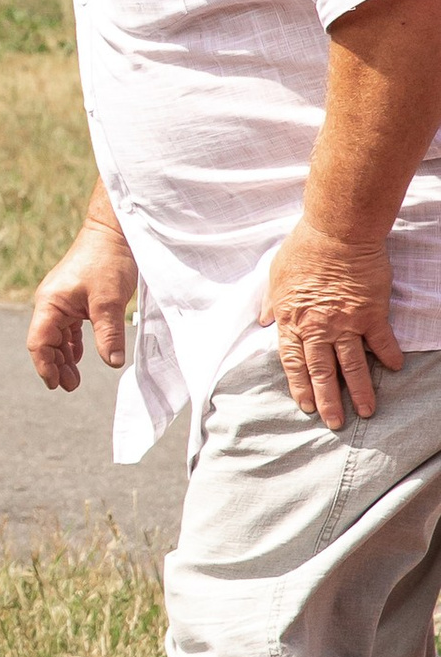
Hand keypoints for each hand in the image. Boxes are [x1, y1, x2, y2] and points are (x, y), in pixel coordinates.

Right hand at [28, 209, 137, 391]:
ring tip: (74, 378)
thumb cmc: (107, 261)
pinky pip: (68, 327)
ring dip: (64, 357)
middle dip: (55, 366)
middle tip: (70, 386)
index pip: (39, 342)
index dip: (45, 366)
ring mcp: (63, 299)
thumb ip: (107, 334)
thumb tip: (112, 364)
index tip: (56, 385)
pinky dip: (72, 344)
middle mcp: (51, 302)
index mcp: (50, 302)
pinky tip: (81, 356)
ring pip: (57, 336)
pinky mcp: (76, 297)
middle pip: (45, 342)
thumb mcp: (109, 301)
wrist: (115, 232)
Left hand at [258, 215, 401, 430]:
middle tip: (333, 422)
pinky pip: (382, 342)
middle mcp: (318, 327)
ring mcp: (346, 323)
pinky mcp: (371, 314)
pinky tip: (394, 369)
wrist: (336, 233)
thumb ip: (270, 303)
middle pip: (321, 372)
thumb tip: (263, 322)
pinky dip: (388, 356)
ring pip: (352, 365)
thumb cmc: (302, 250)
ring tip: (366, 412)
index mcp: (292, 320)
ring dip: (359, 391)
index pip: (294, 362)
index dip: (299, 386)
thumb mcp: (275, 276)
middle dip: (327, 400)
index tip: (306, 405)